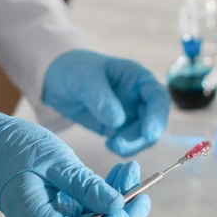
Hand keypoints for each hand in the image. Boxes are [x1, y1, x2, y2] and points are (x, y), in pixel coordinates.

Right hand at [0, 112, 149, 216]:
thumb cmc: (16, 148)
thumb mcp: (55, 161)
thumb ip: (86, 185)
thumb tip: (118, 205)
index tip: (129, 204)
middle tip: (142, 189)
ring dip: (119, 204)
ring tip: (131, 172)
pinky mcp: (59, 215)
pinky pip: (89, 216)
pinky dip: (106, 199)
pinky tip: (119, 177)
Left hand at [43, 50, 169, 156]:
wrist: (58, 81)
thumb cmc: (74, 69)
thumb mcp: (84, 79)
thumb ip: (100, 98)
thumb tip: (118, 121)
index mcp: (138, 78)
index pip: (158, 97)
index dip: (157, 116)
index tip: (148, 134)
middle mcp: (139, 97)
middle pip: (155, 121)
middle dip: (143, 136)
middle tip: (121, 145)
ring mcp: (131, 114)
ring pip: (143, 135)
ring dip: (133, 145)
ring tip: (111, 145)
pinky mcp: (119, 128)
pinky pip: (129, 142)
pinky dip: (123, 147)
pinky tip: (109, 144)